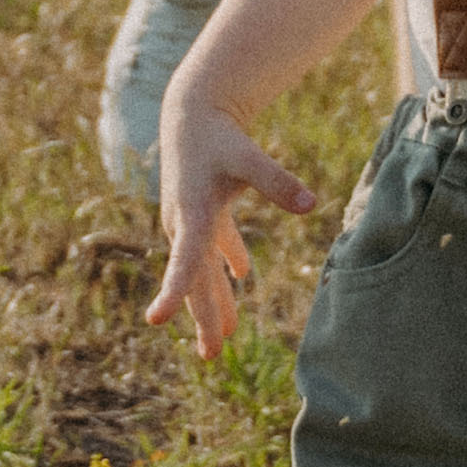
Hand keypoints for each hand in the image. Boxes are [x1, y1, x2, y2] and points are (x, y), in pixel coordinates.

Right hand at [144, 90, 316, 358]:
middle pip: (195, 279)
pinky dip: (226, 261)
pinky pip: (211, 246)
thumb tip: (311, 205)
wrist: (191, 111)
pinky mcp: (199, 211)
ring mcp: (189, 220)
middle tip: (211, 356)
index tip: (156, 320)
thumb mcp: (247, 156)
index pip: (183, 261)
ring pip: (202, 269)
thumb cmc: (219, 135)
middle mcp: (185, 224)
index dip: (173, 291)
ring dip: (213, 300)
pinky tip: (242, 275)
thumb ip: (277, 181)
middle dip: (202, 317)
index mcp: (192, 215)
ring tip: (221, 339)